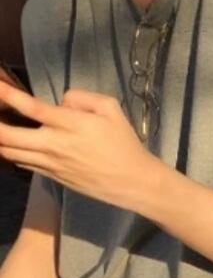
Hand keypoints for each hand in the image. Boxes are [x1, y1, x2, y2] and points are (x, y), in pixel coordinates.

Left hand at [0, 83, 164, 208]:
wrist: (134, 183)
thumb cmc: (125, 144)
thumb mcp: (112, 109)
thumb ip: (83, 97)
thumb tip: (62, 102)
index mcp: (69, 124)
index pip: (29, 106)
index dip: (5, 94)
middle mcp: (54, 144)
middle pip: (6, 135)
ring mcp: (50, 163)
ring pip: (8, 152)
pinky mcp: (52, 177)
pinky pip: (21, 163)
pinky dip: (10, 152)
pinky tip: (9, 144)